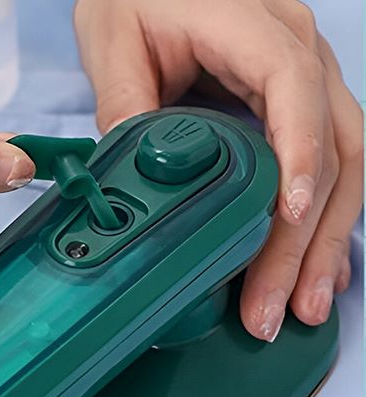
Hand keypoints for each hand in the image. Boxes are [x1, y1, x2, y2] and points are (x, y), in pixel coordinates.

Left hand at [75, 0, 362, 340]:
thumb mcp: (115, 44)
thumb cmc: (134, 2)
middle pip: (331, 149)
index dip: (299, 156)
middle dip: (306, 237)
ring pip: (342, 168)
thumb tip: (138, 179)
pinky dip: (322, 225)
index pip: (294, 91)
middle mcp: (298, 54)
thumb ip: (126, 106)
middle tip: (279, 304)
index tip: (287, 218)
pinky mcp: (296, 112)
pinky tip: (314, 270)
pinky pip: (326, 169)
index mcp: (254, 28)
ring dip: (322, 244)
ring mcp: (306, 85)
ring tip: (300, 305)